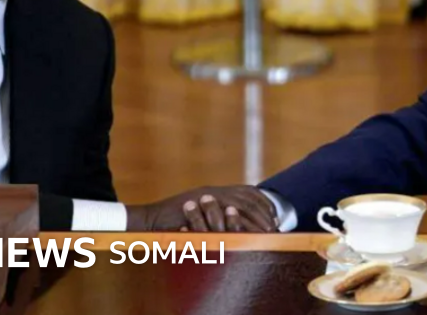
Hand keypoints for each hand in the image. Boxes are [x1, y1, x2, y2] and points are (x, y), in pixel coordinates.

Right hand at [126, 186, 277, 231]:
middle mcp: (214, 192)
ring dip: (256, 219)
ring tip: (268, 233)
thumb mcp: (197, 215)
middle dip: (264, 212)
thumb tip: (232, 227)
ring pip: (241, 206)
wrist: (151, 220)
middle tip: (275, 227)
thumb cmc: (172, 223)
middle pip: (248, 197)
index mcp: (215, 192)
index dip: (262, 203)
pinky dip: (242, 226)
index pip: (247, 192)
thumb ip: (214, 216)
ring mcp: (207, 199)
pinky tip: (250, 235)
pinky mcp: (202, 209)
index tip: (273, 217)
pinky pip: (227, 216)